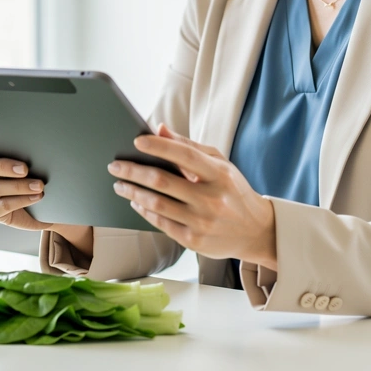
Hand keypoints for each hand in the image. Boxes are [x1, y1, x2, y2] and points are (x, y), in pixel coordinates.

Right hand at [0, 129, 50, 230]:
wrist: (44, 204)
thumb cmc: (36, 174)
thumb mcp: (31, 158)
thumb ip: (24, 149)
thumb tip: (34, 142)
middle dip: (3, 166)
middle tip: (25, 169)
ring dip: (19, 186)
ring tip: (39, 186)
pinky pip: (2, 205)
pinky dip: (21, 200)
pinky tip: (36, 197)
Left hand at [108, 123, 276, 267]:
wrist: (256, 230)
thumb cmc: (233, 191)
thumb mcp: (220, 164)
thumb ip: (189, 146)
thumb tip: (159, 129)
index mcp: (220, 174)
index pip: (184, 156)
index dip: (159, 147)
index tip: (136, 141)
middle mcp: (211, 198)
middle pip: (162, 181)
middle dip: (133, 171)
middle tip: (115, 165)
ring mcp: (202, 222)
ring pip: (156, 204)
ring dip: (132, 191)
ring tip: (120, 184)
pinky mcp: (194, 240)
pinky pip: (160, 223)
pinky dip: (144, 210)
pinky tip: (136, 200)